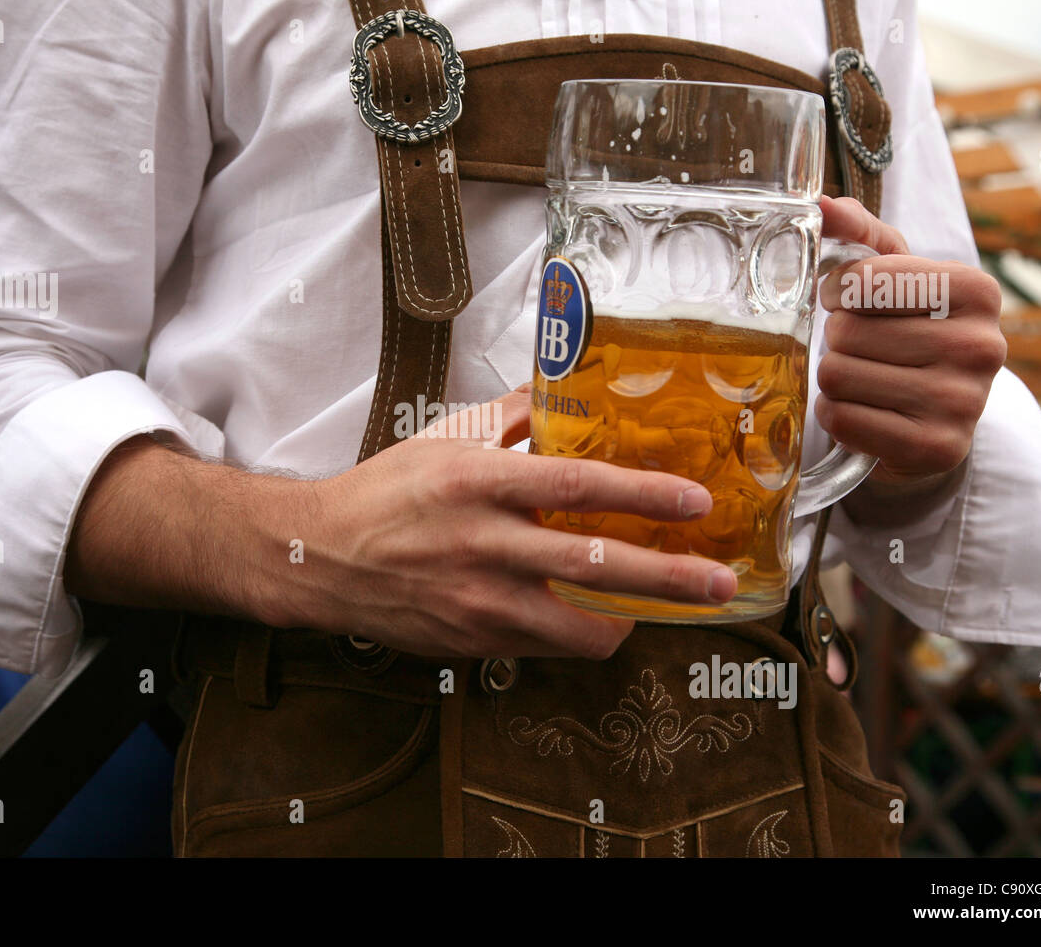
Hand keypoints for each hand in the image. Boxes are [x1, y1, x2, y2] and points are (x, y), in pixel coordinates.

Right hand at [255, 386, 738, 659]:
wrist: (321, 559)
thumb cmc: (385, 493)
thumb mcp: (442, 439)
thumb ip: (508, 419)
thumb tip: (561, 395)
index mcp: (477, 482)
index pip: (577, 486)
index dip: (643, 495)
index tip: (694, 502)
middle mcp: (482, 543)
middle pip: (593, 566)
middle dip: (668, 578)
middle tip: (719, 582)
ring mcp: (477, 600)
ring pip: (575, 626)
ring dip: (630, 622)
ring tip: (662, 612)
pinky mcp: (472, 640)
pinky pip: (544, 645)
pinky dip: (578, 635)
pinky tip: (596, 622)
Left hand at [815, 196, 1005, 489]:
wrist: (934, 417)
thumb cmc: (908, 332)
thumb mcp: (895, 276)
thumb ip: (859, 233)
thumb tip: (820, 205)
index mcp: (976, 291)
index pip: (866, 279)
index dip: (837, 291)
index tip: (845, 301)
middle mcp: (981, 346)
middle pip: (846, 332)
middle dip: (835, 340)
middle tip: (857, 349)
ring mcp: (963, 401)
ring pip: (838, 375)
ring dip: (833, 378)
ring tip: (861, 379)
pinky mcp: (936, 448)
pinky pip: (843, 419)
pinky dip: (836, 414)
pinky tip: (860, 410)